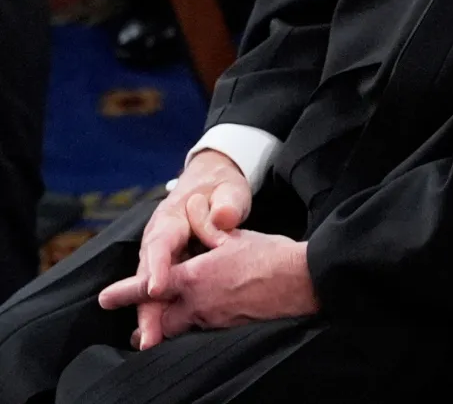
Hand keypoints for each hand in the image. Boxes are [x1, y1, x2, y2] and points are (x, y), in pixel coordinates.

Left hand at [99, 230, 317, 344]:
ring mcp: (215, 318)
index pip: (152, 285)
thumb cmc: (272, 255)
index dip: (127, 291)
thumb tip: (197, 210)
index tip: (106, 297)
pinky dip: (197, 325)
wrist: (304, 281)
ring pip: (182, 326)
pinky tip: (204, 320)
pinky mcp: (230, 327)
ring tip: (165, 327)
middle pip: (162, 317)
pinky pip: (204, 329)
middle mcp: (199, 301)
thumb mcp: (237, 235)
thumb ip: (211, 227)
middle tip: (137, 328)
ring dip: (172, 325)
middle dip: (149, 320)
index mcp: (196, 275)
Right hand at [110, 150, 251, 348]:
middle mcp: (158, 241)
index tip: (155, 289)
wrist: (211, 186)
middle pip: (147, 276)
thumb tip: (222, 218)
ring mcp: (162, 258)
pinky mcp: (170, 270)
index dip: (156, 268)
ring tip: (150, 343)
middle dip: (146, 307)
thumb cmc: (219, 189)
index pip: (160, 245)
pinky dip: (162, 313)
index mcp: (169, 220)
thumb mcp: (228, 190)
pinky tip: (162, 337)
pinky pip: (163, 294)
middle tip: (148, 337)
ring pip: (151, 290)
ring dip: (152, 317)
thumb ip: (227, 203)